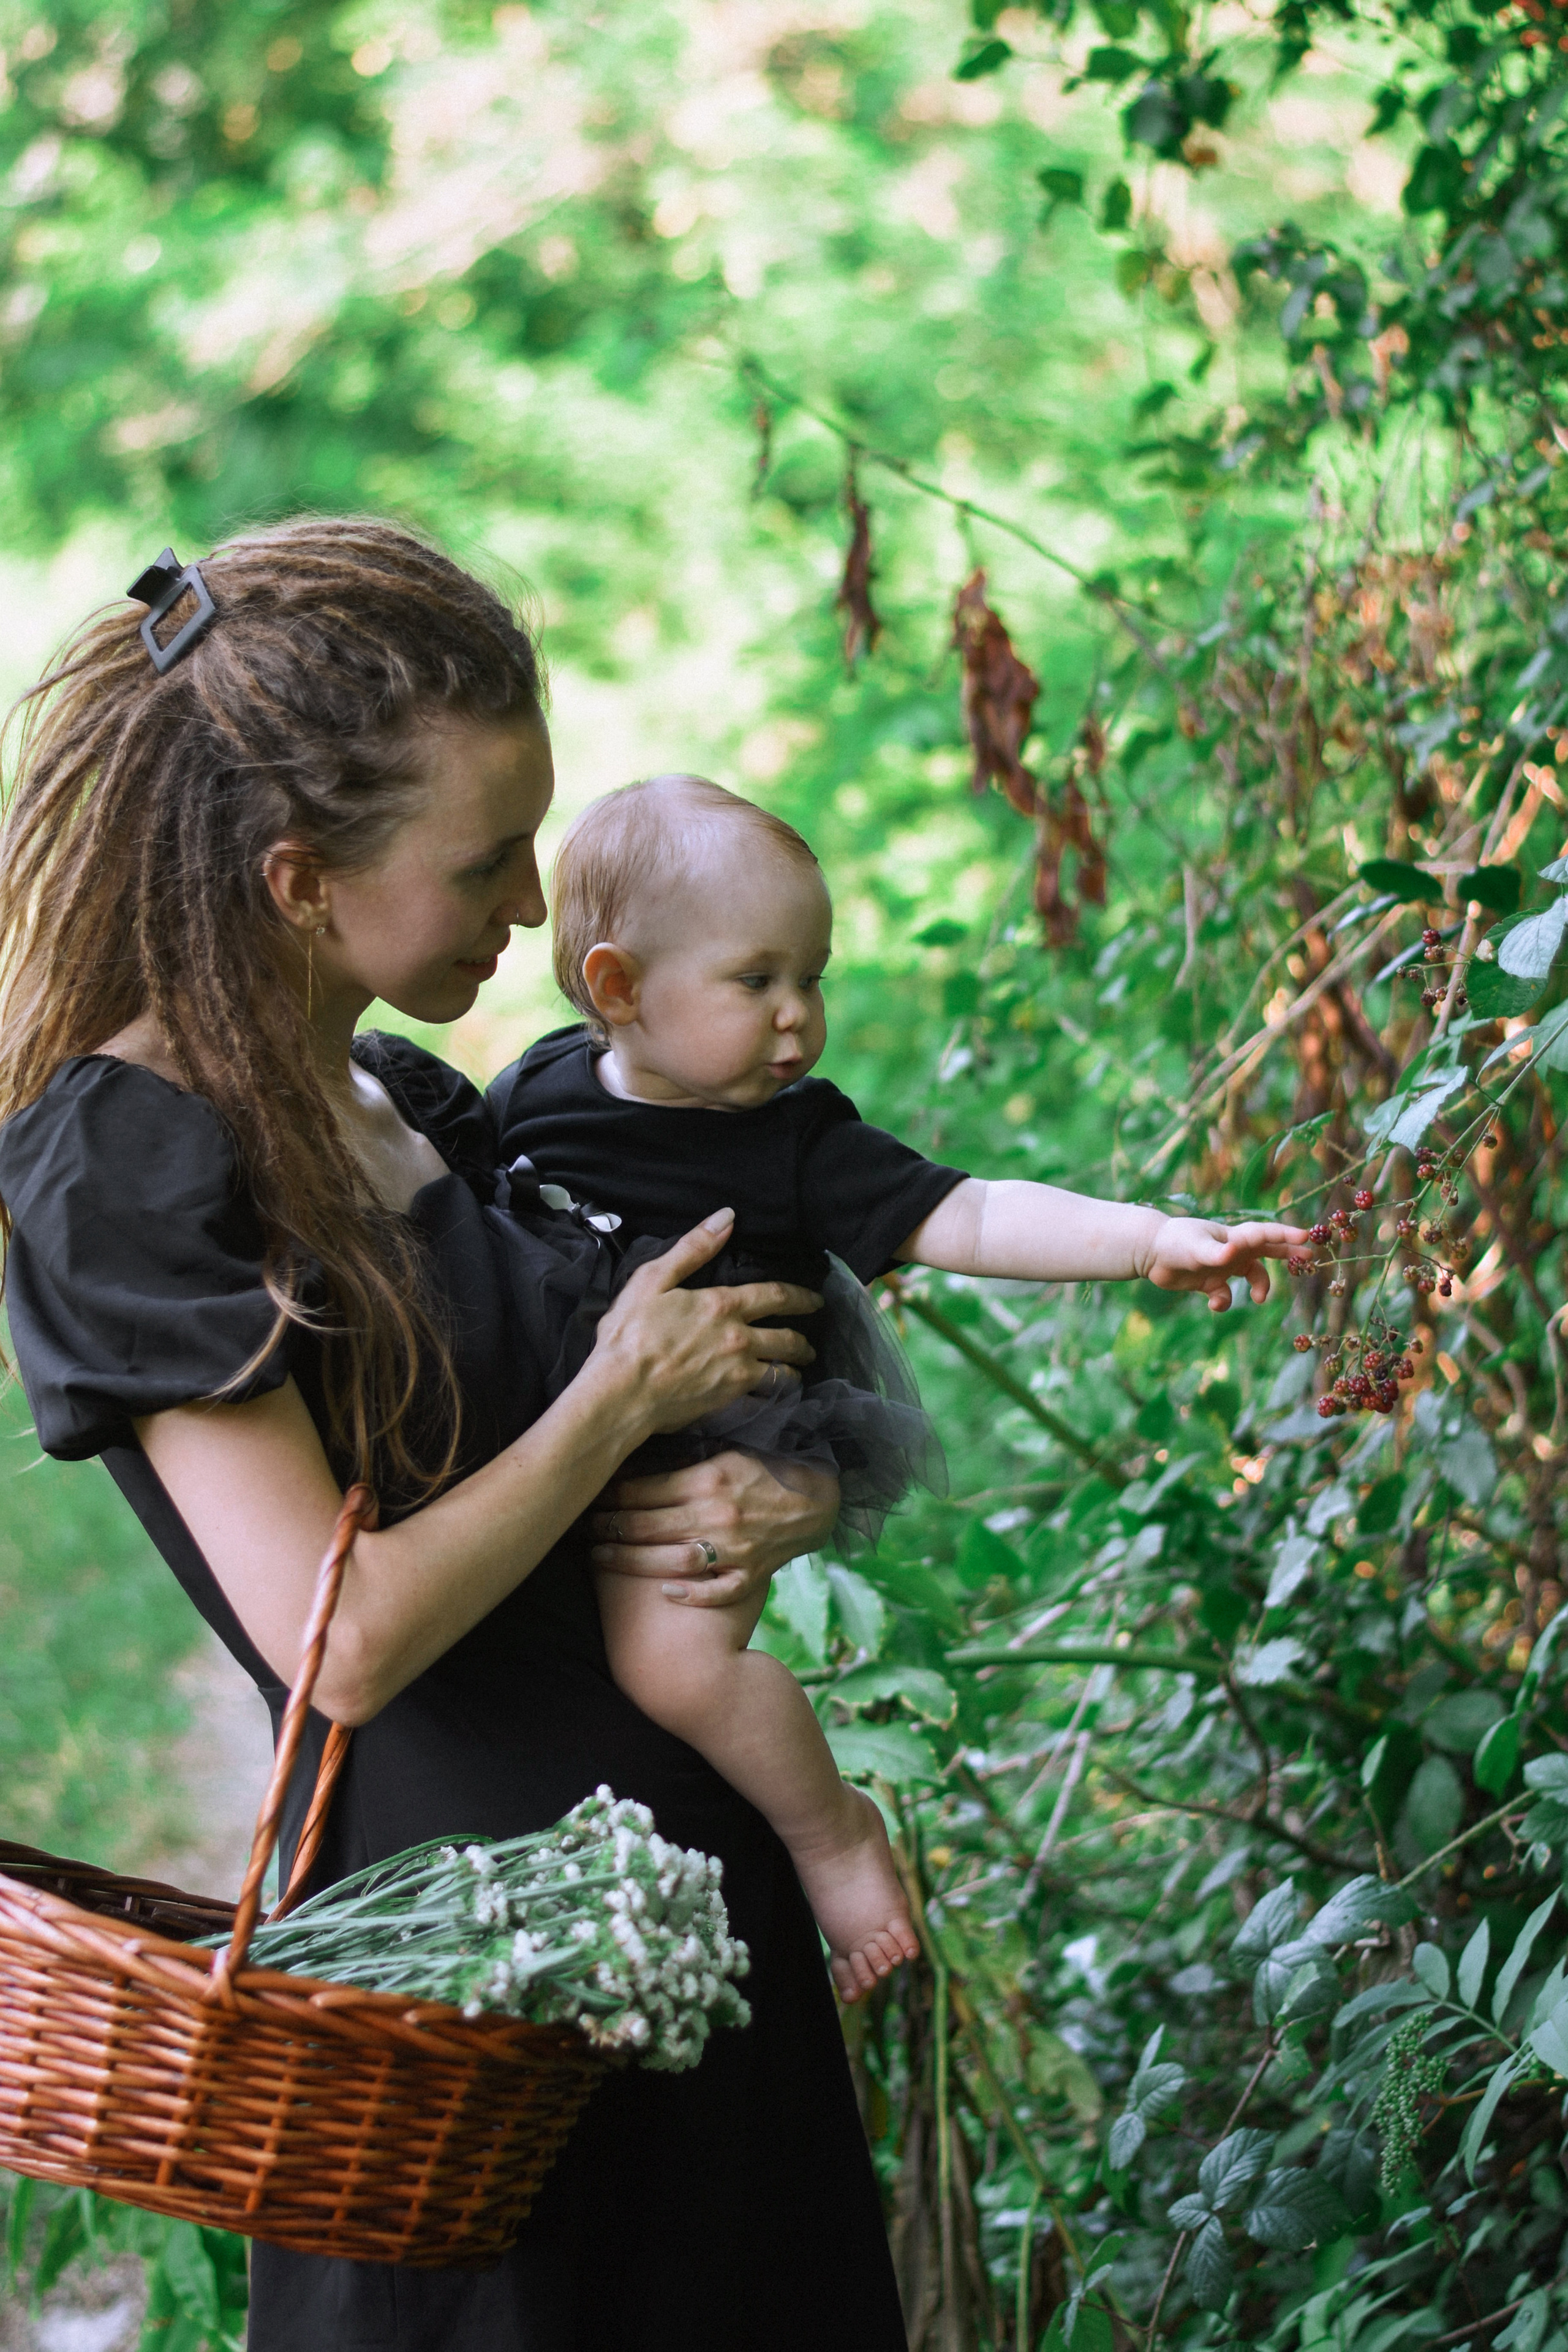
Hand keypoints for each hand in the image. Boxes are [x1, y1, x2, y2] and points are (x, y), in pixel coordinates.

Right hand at [590, 1210, 821, 1438]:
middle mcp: (739, 1339)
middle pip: (788, 1339)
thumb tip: (727, 1217)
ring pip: (781, 1372)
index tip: (816, 1301)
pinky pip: (765, 1398)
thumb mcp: (652, 1280)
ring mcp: (737, 1373)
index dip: (801, 1296)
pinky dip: (775, 1396)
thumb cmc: (629, 1335)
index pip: (776, 1296)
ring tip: (797, 1370)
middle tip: (811, 1345)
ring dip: (794, 1369)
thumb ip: (693, 1248)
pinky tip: (775, 1398)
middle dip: (804, 1341)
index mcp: (723, 1305)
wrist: (622, 1392)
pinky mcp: (729, 1402)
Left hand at [590, 1454, 839, 1609]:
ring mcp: (735, 1548)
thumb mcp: (729, 1449)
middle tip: (580, 1528)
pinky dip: (691, 1594)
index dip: (610, 1493)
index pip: (644, 1489)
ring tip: (597, 1557)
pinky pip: (717, 1591)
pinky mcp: (752, 1574)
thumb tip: (641, 1455)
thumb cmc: (769, 1467)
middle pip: (648, 1525)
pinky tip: (664, 1592)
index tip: (588, 1495)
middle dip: (608, 1527)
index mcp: (709, 1478)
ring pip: (671, 1560)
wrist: (819, 1499)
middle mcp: (717, 1515)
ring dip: (629, 1561)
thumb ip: (689, 1457)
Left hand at [1141, 1215, 1307, 1311]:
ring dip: (1260, 1286)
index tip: (1307, 1236)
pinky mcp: (1210, 1282)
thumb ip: (1216, 1252)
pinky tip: (1213, 1303)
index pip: (1265, 1234)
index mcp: (1233, 1237)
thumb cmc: (1174, 1242)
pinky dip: (1224, 1302)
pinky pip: (1226, 1295)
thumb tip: (1234, 1254)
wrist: (1149, 1253)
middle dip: (1288, 1252)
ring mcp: (1223, 1266)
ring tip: (1259, 1298)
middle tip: (1310, 1257)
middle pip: (1268, 1250)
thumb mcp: (1196, 1246)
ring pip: (1252, 1276)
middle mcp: (1232, 1250)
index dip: (1286, 1235)